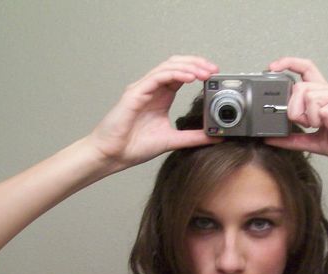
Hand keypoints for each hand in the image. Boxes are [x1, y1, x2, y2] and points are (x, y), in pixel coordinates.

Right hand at [88, 56, 221, 171]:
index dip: (198, 70)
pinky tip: (189, 77)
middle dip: (197, 64)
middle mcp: (152, 89)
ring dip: (189, 67)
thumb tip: (215, 137)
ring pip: (168, 67)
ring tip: (205, 72)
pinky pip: (156, 77)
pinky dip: (174, 75)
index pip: (181, 74)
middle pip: (176, 65)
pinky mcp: (134, 94)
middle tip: (214, 70)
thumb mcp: (172, 140)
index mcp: (161, 97)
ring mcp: (142, 89)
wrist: (112, 156)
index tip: (214, 75)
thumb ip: (193, 137)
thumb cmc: (133, 146)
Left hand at [264, 57, 327, 170]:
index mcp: (326, 96)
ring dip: (314, 119)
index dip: (288, 63)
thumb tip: (271, 139)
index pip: (305, 69)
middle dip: (297, 111)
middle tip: (310, 126)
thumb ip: (295, 139)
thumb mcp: (318, 143)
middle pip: (301, 88)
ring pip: (312, 97)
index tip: (272, 67)